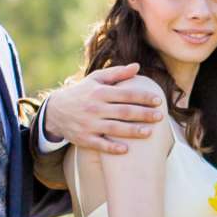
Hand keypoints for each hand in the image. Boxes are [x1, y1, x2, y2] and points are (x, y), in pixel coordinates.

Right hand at [42, 65, 167, 154]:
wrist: (56, 110)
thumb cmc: (82, 92)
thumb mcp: (96, 79)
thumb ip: (117, 73)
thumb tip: (137, 66)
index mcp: (100, 92)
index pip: (126, 94)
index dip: (143, 97)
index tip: (158, 100)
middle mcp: (95, 108)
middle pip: (123, 112)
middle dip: (143, 114)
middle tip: (160, 116)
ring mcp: (89, 124)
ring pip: (114, 129)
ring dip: (132, 131)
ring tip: (149, 133)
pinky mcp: (84, 139)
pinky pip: (100, 145)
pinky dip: (112, 148)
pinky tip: (126, 150)